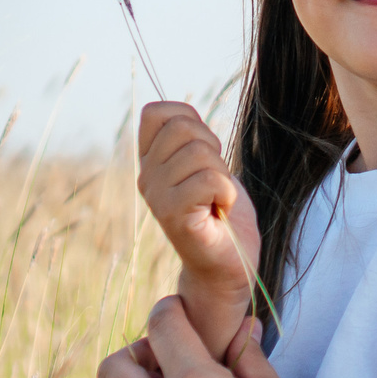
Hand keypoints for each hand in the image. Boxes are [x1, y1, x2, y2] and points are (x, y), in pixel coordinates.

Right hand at [137, 101, 261, 352]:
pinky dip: (227, 194)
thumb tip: (182, 113)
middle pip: (183, 127)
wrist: (230, 265)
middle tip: (215, 183)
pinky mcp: (174, 218)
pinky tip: (220, 212)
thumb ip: (192, 139)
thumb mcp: (208, 164)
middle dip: (213, 150)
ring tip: (216, 201)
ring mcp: (157, 198)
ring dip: (223, 176)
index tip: (205, 155)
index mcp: (150, 161)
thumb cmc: (223, 214)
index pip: (158, 112)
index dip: (192, 122)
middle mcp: (146, 177)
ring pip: (200, 153)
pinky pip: (210, 180)